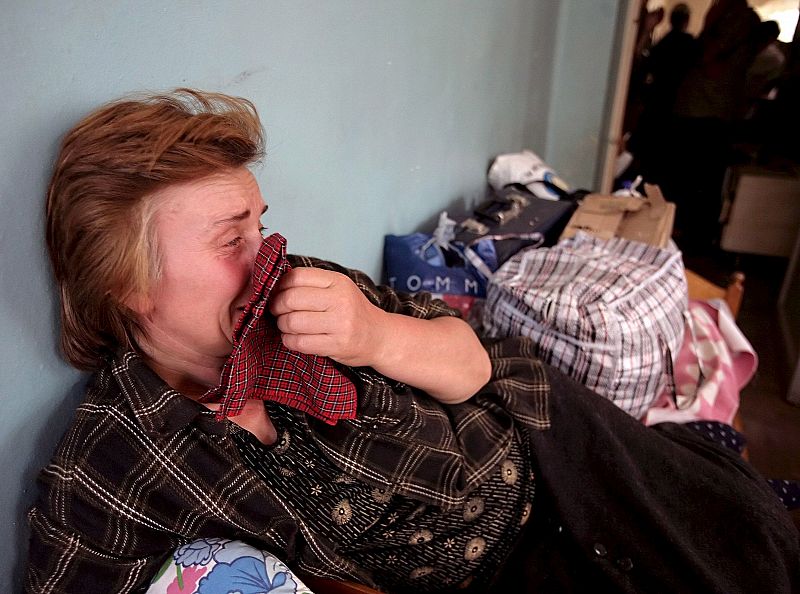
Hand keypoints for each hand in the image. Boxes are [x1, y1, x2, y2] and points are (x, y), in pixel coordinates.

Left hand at [268, 268, 386, 366]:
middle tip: (277, 311)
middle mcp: (340, 300)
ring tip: (287, 326)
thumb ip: (312, 284)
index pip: (296, 276)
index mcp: (338, 281)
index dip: (279, 286)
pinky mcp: (337, 345)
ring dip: (282, 325)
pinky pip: (299, 342)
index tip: (277, 293)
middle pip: (290, 299)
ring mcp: (340, 324)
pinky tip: (294, 338)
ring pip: (292, 322)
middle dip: (276, 307)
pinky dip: (289, 341)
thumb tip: (275, 285)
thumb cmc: (353, 312)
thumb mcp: (339, 288)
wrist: (379, 336)